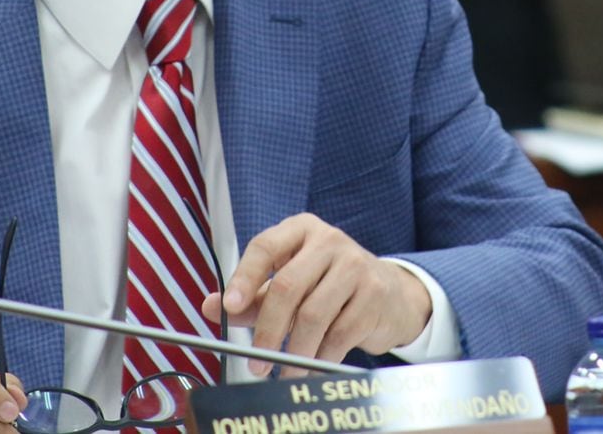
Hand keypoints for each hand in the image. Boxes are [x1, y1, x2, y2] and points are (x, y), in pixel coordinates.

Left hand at [202, 213, 431, 375]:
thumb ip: (252, 295)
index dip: (244, 277)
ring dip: (294, 352)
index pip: (265, 246)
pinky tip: (312, 367)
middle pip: (287, 285)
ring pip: (312, 315)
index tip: (229, 307)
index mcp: (301, 230)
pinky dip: (320, 358)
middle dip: (267, 330)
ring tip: (284, 372)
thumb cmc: (330, 285)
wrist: (392, 294)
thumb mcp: (291, 281)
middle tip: (256, 362)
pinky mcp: (374, 294)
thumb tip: (210, 306)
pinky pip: (338, 334)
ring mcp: (355, 265)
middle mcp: (329, 241)